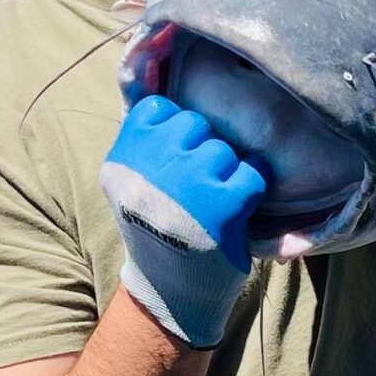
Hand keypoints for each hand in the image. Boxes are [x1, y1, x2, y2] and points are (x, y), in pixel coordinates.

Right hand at [100, 94, 266, 347]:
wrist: (171, 295)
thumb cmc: (158, 234)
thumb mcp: (132, 184)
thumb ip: (146, 141)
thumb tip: (168, 79)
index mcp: (122, 159)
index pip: (159, 109)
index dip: (176, 130)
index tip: (175, 159)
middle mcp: (148, 166)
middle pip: (195, 124)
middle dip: (203, 149)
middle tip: (198, 185)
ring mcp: (185, 183)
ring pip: (223, 148)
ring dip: (227, 172)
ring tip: (214, 201)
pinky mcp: (221, 203)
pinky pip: (252, 172)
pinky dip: (252, 188)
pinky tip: (239, 207)